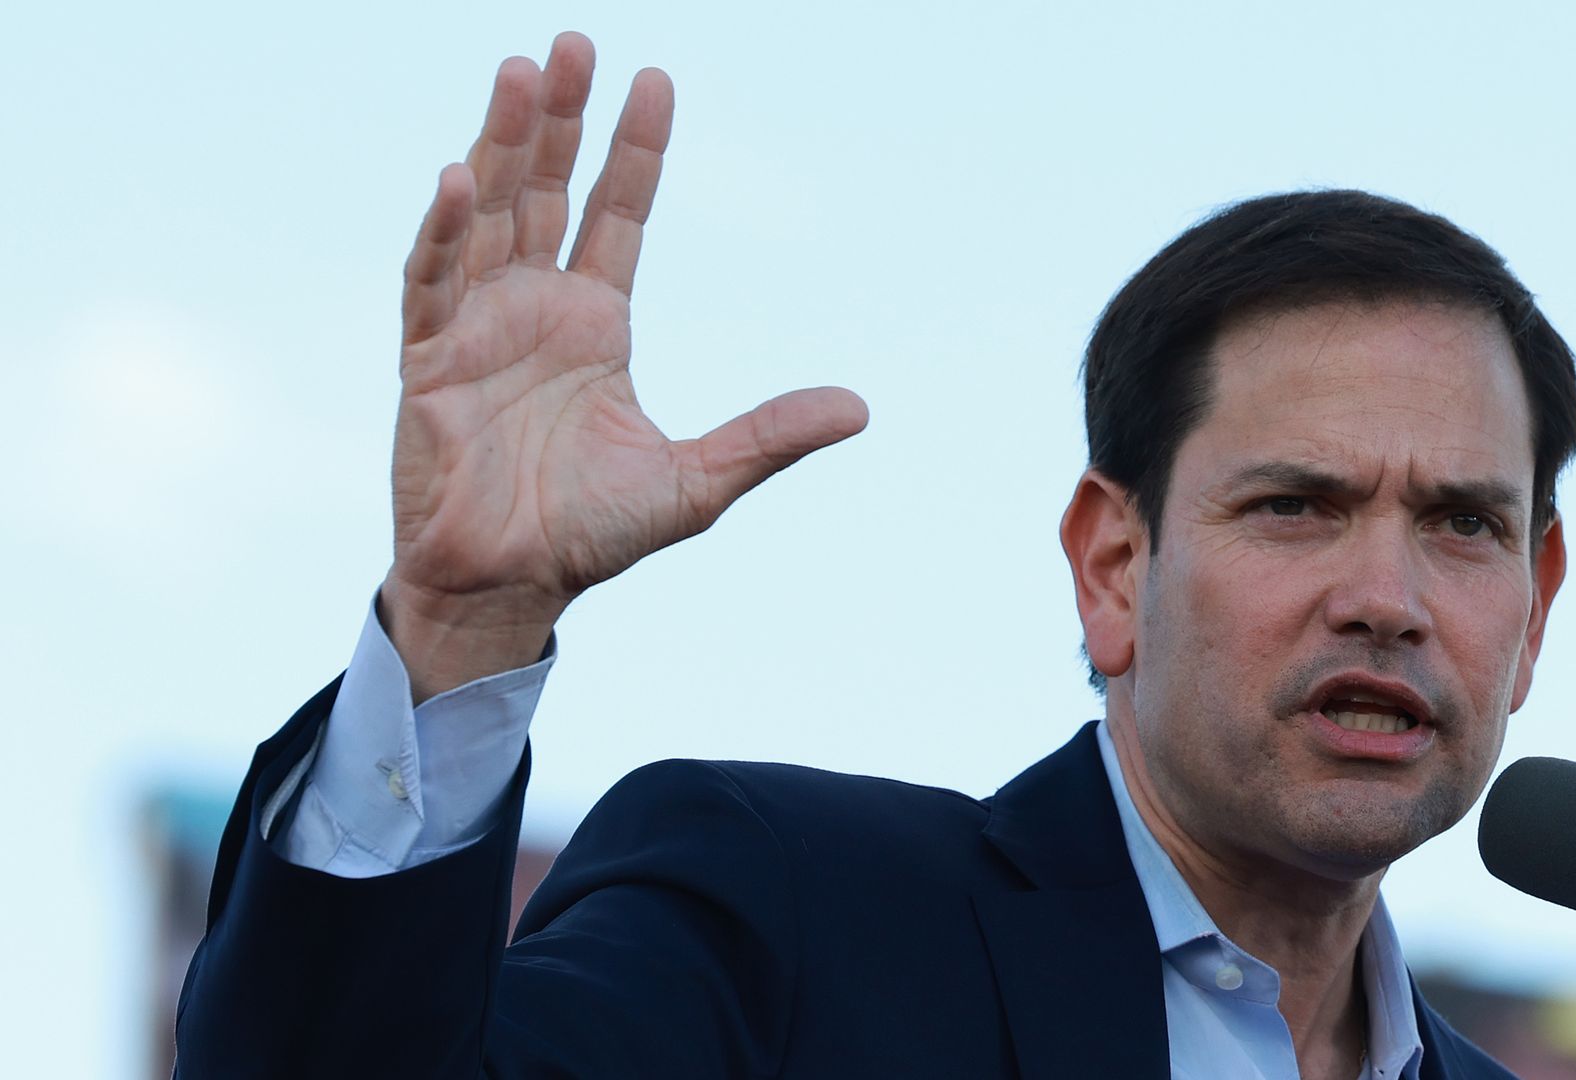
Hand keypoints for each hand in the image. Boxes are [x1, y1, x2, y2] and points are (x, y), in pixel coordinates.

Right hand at [381, 33, 867, 699]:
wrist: (508, 588)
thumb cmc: (593, 535)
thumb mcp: (697, 482)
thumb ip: (768, 437)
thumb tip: (860, 408)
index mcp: (596, 322)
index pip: (619, 214)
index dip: (635, 150)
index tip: (655, 80)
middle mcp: (535, 308)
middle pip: (548, 191)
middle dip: (562, 120)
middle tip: (576, 47)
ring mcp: (475, 326)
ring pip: (489, 214)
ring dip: (503, 145)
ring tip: (523, 74)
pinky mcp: (426, 361)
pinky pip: (431, 282)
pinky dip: (444, 233)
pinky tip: (460, 178)